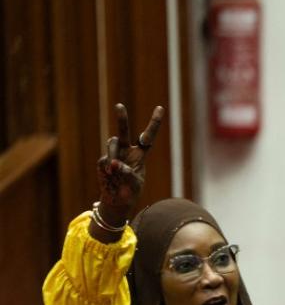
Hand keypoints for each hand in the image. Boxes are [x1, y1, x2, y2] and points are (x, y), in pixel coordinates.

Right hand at [97, 103, 164, 220]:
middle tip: (119, 105)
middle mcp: (127, 150)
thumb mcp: (134, 184)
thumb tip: (113, 164)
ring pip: (112, 143)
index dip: (154, 122)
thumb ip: (127, 173)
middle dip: (122, 119)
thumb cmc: (130, 190)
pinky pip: (105, 159)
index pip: (148, 137)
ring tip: (113, 170)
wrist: (117, 199)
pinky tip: (110, 175)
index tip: (161, 107)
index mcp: (140, 154)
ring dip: (113, 153)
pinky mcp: (103, 161)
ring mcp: (114, 154)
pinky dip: (108, 167)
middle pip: (124, 131)